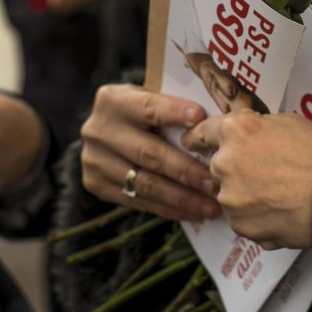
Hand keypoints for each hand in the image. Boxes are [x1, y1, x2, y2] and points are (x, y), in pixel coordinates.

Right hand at [80, 84, 221, 222]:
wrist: (105, 131)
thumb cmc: (142, 112)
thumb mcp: (148, 98)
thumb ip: (172, 108)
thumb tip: (216, 123)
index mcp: (113, 101)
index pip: (147, 108)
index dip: (174, 113)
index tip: (201, 119)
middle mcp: (99, 130)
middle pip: (149, 153)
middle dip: (187, 170)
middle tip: (216, 183)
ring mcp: (95, 160)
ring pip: (145, 183)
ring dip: (183, 198)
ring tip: (212, 206)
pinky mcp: (96, 185)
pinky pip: (139, 201)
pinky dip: (169, 209)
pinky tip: (193, 213)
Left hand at [183, 111, 311, 249]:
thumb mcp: (286, 122)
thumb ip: (256, 127)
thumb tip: (247, 133)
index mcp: (234, 132)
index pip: (203, 132)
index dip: (197, 138)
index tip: (190, 143)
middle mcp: (224, 163)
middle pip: (219, 167)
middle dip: (235, 169)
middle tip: (263, 173)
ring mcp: (230, 198)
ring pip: (231, 196)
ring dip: (247, 195)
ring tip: (279, 195)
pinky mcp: (241, 226)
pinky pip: (244, 220)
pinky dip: (258, 217)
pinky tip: (282, 211)